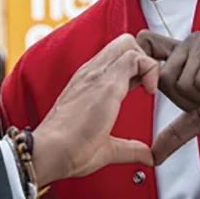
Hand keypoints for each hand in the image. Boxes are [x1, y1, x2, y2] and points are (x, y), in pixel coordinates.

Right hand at [30, 34, 161, 186]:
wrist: (50, 153)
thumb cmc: (67, 150)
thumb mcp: (106, 147)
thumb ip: (128, 148)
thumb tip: (146, 156)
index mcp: (88, 83)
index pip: (117, 58)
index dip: (137, 69)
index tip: (144, 91)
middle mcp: (91, 73)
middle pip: (123, 42)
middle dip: (144, 57)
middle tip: (148, 85)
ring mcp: (96, 74)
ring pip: (128, 43)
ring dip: (146, 62)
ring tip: (149, 88)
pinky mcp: (105, 82)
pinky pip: (134, 57)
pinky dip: (149, 69)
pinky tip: (149, 91)